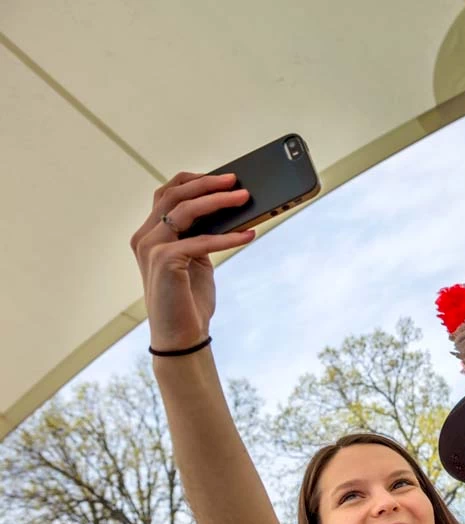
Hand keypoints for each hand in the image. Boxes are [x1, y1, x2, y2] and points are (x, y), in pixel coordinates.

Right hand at [129, 172, 253, 350]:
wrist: (181, 335)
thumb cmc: (191, 298)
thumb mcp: (198, 258)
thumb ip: (204, 233)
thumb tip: (233, 208)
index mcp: (151, 233)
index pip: (167, 193)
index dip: (194, 180)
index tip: (223, 176)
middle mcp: (145, 236)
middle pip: (174, 194)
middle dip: (207, 184)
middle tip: (236, 181)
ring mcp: (151, 247)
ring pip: (185, 209)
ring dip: (218, 201)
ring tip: (245, 198)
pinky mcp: (163, 260)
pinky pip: (201, 240)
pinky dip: (228, 237)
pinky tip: (249, 235)